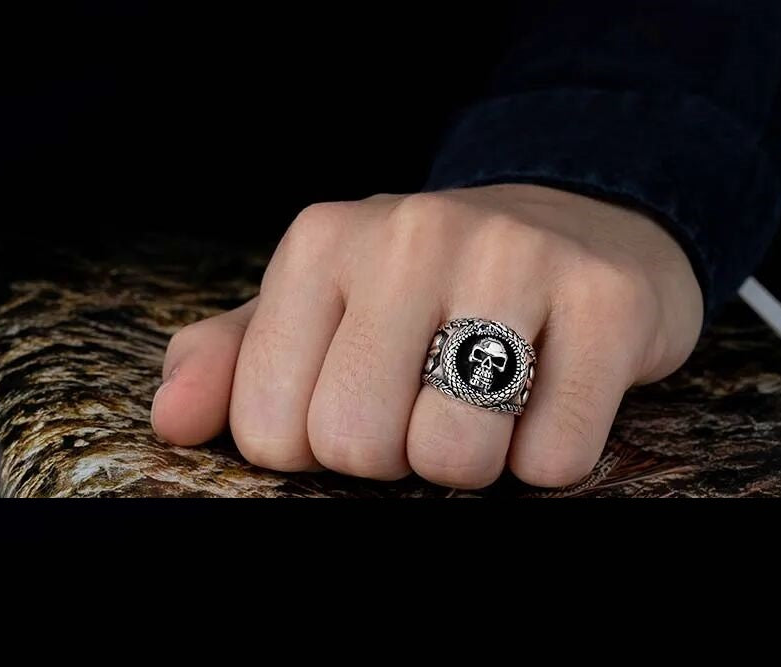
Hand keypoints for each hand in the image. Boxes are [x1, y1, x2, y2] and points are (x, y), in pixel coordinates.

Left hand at [150, 184, 702, 487]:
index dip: (317, 446)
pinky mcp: (606, 301)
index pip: (272, 427)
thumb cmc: (432, 285)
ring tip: (490, 400)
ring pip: (455, 457)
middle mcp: (412, 234)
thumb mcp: (321, 304)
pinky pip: (552, 457)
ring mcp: (514, 258)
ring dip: (474, 458)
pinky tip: (551, 394)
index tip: (361, 403)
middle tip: (428, 404)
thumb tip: (174, 420)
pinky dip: (548, 456)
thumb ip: (237, 359)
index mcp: (323, 244)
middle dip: (395, 456)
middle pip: (358, 445)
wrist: (578, 223)